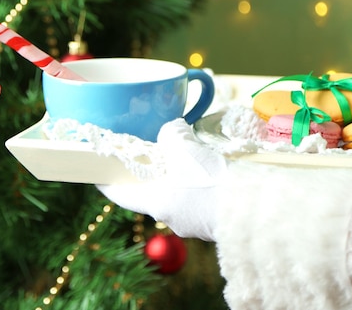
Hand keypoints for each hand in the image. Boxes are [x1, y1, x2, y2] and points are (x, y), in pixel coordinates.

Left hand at [97, 118, 225, 240]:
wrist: (252, 207)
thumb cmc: (209, 180)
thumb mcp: (184, 147)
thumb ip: (171, 134)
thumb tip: (172, 128)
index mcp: (153, 202)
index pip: (118, 193)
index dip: (106, 180)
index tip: (98, 171)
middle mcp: (168, 218)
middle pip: (148, 193)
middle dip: (149, 174)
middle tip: (149, 156)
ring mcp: (191, 223)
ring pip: (175, 197)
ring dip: (176, 179)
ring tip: (185, 159)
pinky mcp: (212, 221)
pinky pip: (197, 201)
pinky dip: (197, 186)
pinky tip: (208, 171)